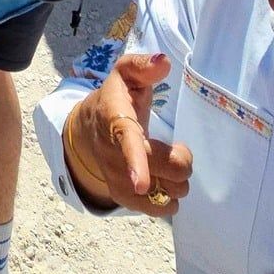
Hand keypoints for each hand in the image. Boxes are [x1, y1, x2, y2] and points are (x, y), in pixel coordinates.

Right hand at [65, 55, 191, 215]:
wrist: (91, 127)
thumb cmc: (118, 97)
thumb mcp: (126, 73)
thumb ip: (143, 65)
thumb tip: (164, 63)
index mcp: (116, 120)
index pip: (128, 141)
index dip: (136, 161)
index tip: (142, 183)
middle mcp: (112, 154)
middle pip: (167, 171)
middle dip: (182, 162)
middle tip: (177, 148)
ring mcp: (116, 179)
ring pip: (166, 194)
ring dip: (176, 182)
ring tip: (167, 165)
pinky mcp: (122, 197)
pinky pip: (159, 209)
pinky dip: (168, 199)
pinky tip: (162, 183)